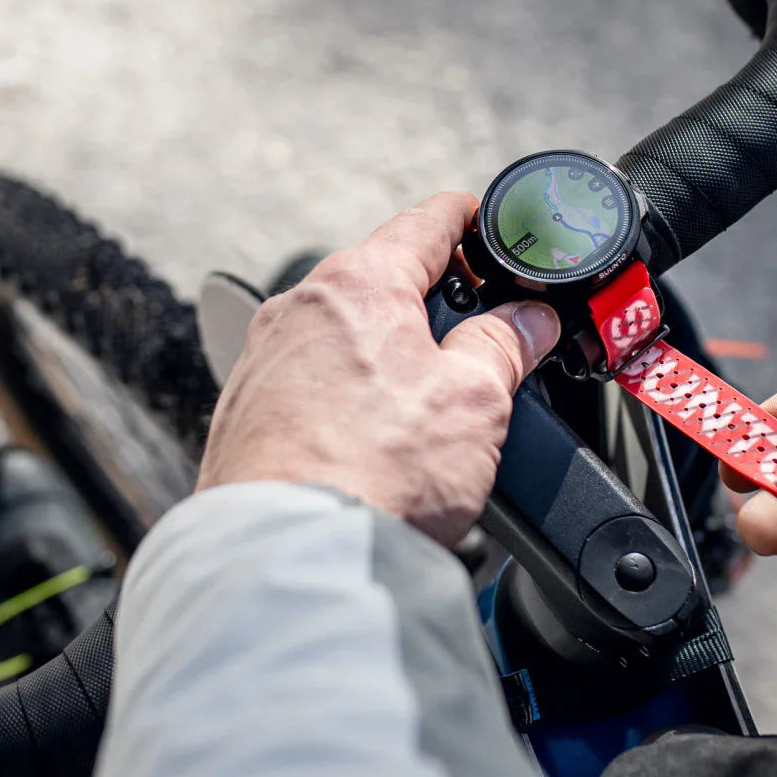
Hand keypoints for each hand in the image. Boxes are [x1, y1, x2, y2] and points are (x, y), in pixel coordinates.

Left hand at [196, 192, 561, 545]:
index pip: (427, 221)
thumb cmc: (375, 473)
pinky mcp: (249, 407)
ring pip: (347, 327)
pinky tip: (376, 433)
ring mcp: (266, 357)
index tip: (488, 224)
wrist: (290, 557)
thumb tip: (527, 319)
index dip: (471, 219)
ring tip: (432, 398)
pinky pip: (313, 373)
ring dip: (392, 345)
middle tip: (481, 334)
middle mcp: (300, 306)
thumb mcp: (474, 399)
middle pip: (384, 277)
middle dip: (435, 297)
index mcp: (358, 283)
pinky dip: (351, 385)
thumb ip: (504, 344)